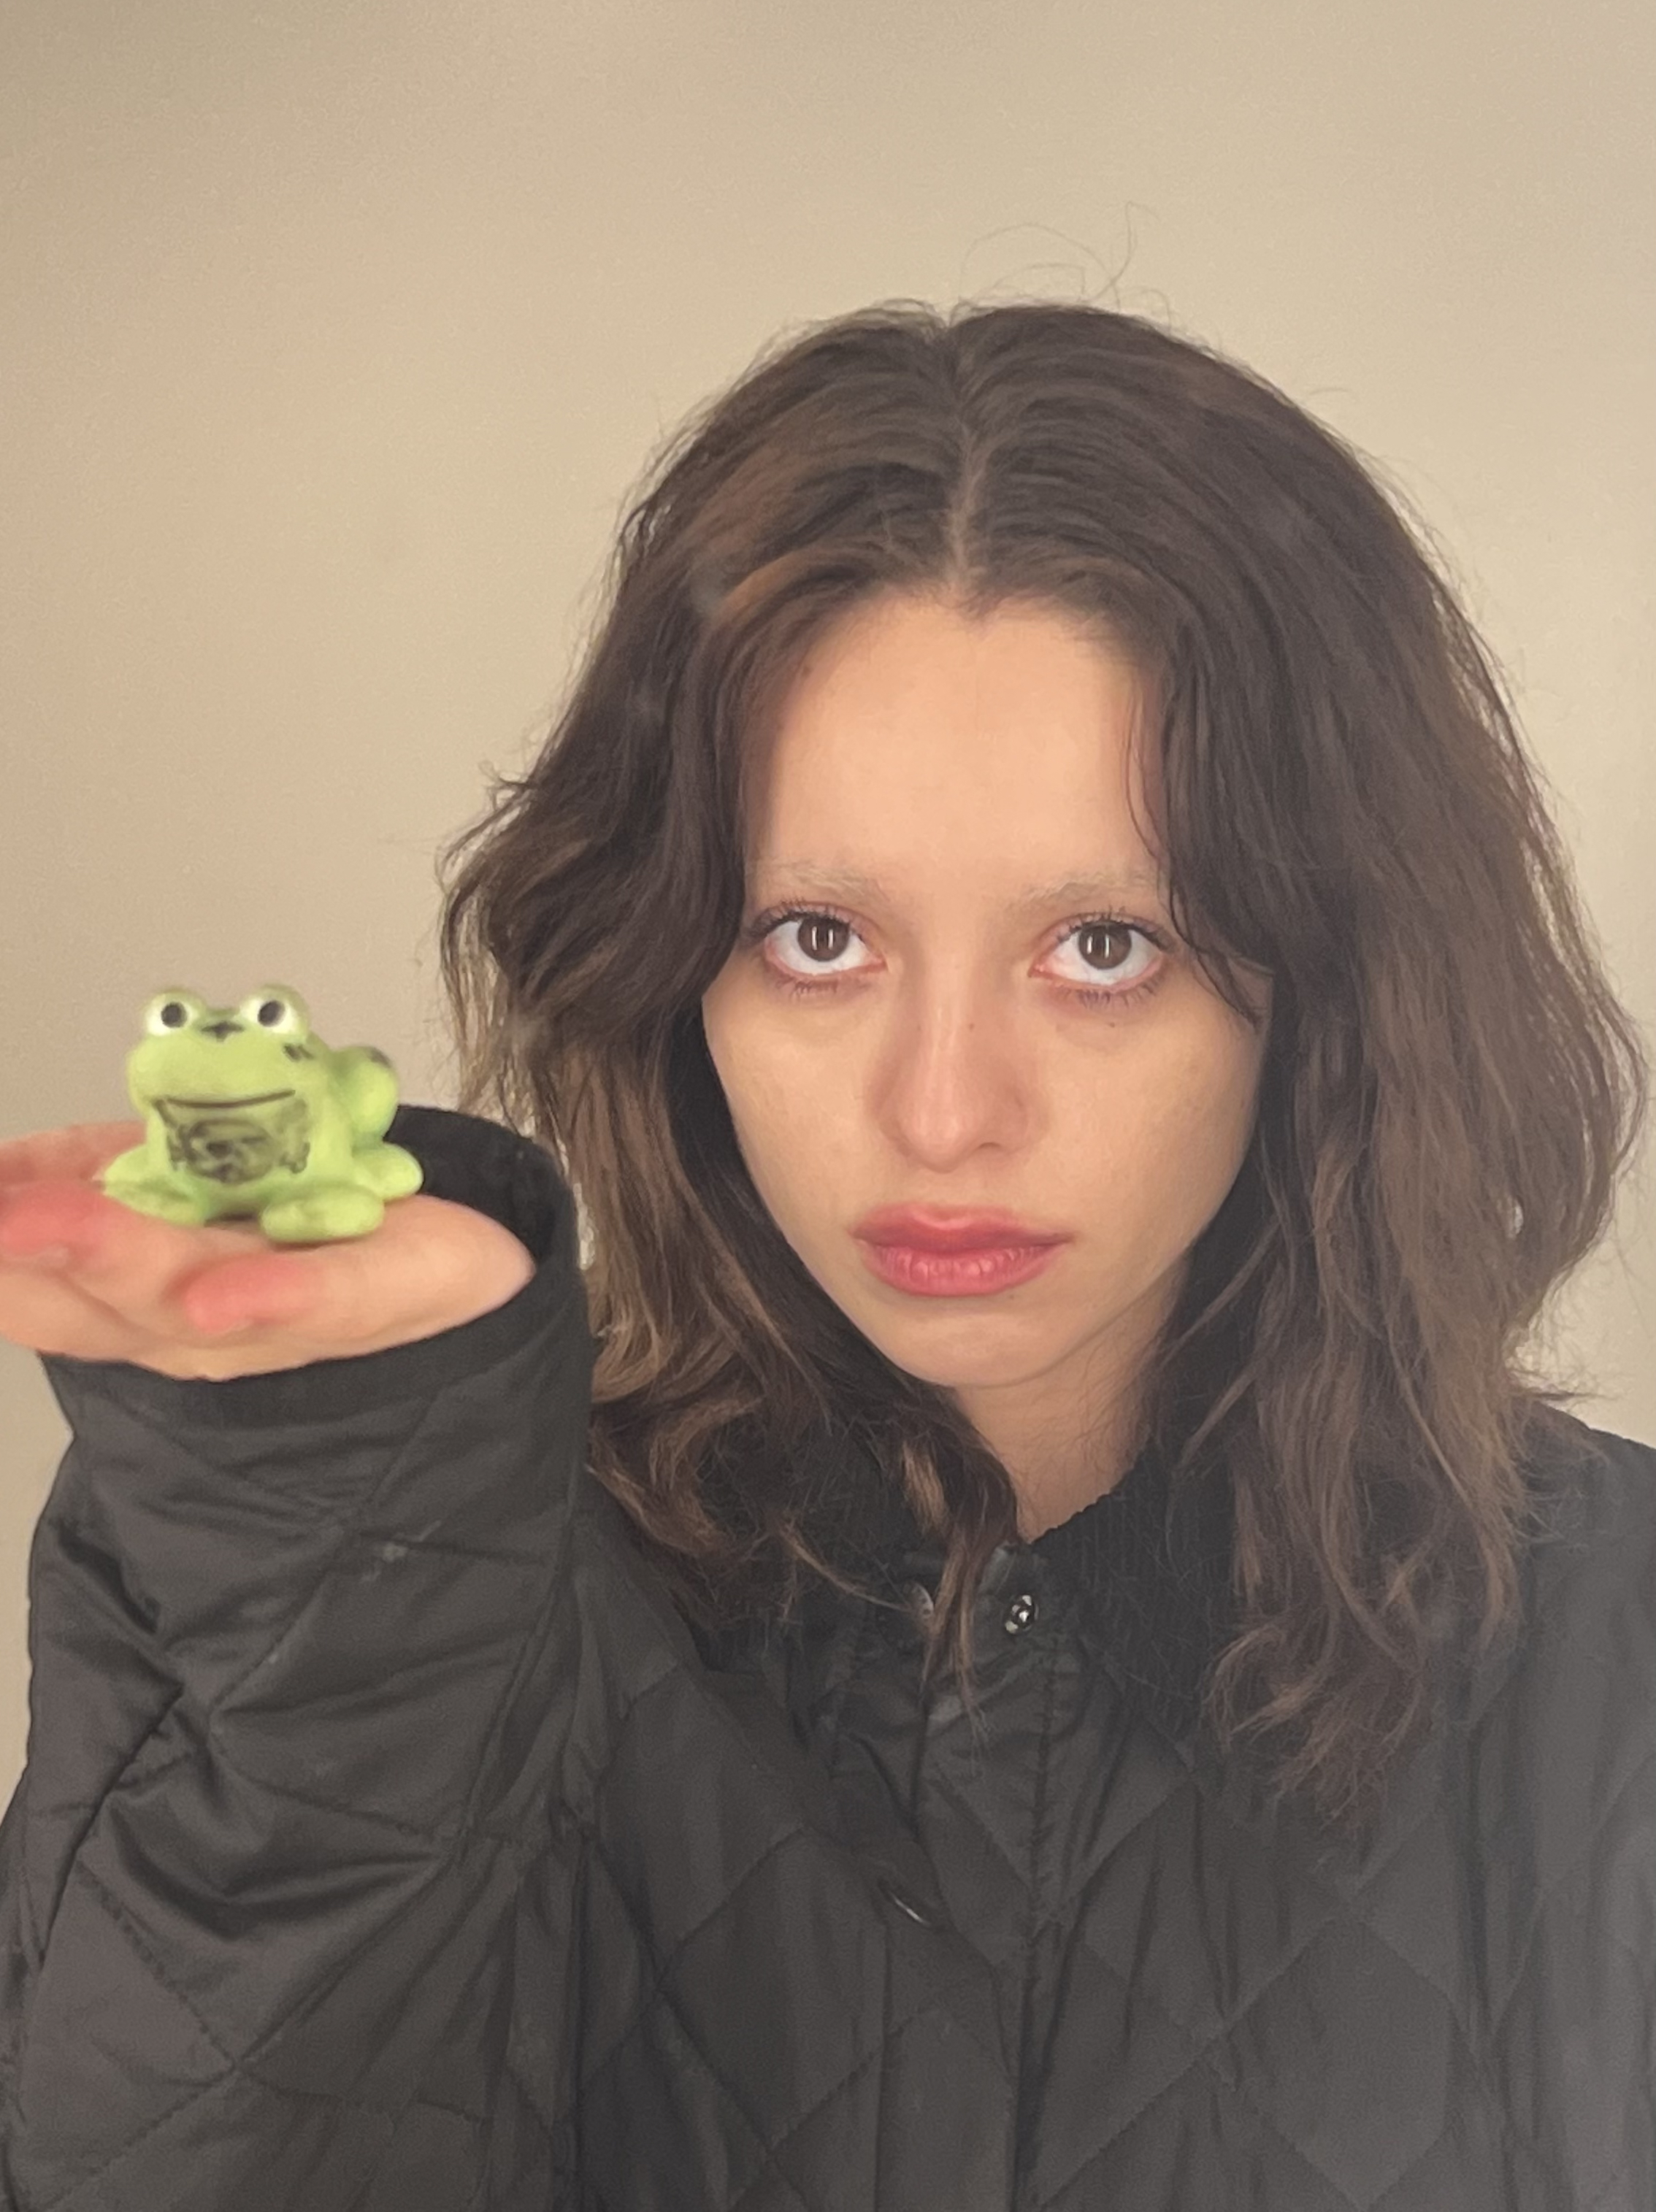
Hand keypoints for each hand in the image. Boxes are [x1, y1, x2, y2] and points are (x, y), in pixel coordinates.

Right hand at [0, 1121, 537, 1379]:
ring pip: (186, 1298)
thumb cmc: (313, 1227)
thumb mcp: (176, 1188)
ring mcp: (288, 1319)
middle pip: (100, 1294)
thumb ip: (82, 1180)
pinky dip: (268, 1299)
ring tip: (44, 1230)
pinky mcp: (383, 1296)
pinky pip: (323, 1299)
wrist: (468, 1265)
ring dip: (111, 1263)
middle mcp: (202, 1324)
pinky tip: (216, 1298)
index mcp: (145, 1294)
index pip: (40, 1283)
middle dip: (25, 1253)